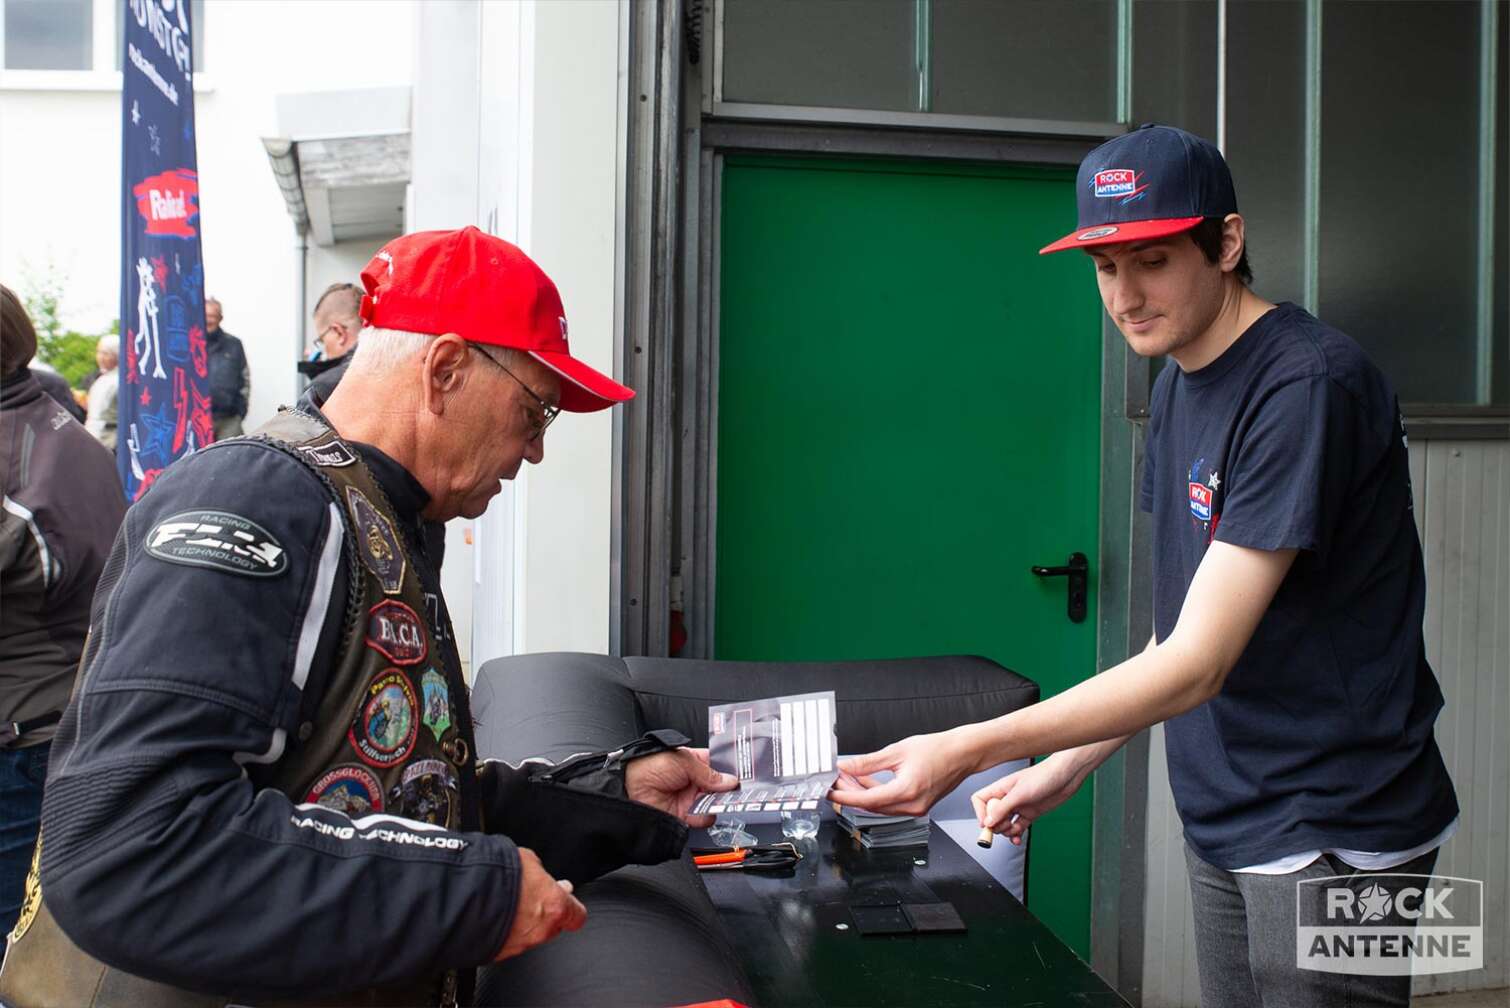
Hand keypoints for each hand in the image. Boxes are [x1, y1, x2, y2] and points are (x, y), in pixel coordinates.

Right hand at [494, 847, 586, 960]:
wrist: (462, 897)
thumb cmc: (495, 876)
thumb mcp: (526, 860)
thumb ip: (538, 872)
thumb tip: (536, 875)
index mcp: (555, 906)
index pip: (576, 915)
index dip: (572, 907)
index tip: (566, 898)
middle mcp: (540, 930)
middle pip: (552, 926)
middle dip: (544, 913)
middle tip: (531, 897)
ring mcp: (518, 945)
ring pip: (527, 935)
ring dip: (520, 922)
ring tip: (505, 903)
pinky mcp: (497, 953)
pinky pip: (506, 941)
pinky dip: (502, 930)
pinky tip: (492, 915)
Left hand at [626, 747, 737, 827]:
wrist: (627, 789)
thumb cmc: (647, 766)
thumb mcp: (681, 760)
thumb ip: (707, 771)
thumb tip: (729, 779)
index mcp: (690, 761)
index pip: (716, 763)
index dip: (729, 766)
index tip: (743, 770)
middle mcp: (691, 780)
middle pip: (718, 784)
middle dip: (728, 786)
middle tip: (740, 787)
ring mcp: (688, 798)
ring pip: (714, 801)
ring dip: (721, 801)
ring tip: (727, 799)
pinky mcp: (683, 814)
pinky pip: (703, 817)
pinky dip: (709, 815)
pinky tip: (710, 810)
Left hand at [827, 728, 976, 817]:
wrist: (963, 753)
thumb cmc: (938, 750)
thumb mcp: (897, 751)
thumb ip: (867, 762)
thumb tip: (846, 767)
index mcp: (906, 792)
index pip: (866, 800)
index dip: (844, 797)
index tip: (829, 792)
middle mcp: (912, 805)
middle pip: (871, 806)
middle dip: (851, 794)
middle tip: (836, 780)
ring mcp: (916, 808)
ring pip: (881, 806)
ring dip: (863, 794)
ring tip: (848, 778)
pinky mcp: (918, 806)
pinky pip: (891, 804)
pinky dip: (877, 794)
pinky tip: (867, 781)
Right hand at [969, 754, 1083, 846]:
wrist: (1066, 776)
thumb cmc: (1045, 776)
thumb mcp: (1020, 793)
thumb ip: (1003, 808)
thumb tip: (988, 822)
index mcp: (1001, 788)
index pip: (980, 801)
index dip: (981, 813)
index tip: (987, 824)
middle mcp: (1008, 797)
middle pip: (991, 815)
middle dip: (996, 825)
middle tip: (1004, 827)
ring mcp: (1019, 806)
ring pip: (1004, 823)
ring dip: (1007, 831)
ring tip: (1014, 831)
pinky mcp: (1030, 813)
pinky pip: (1017, 827)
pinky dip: (1016, 834)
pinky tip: (1018, 839)